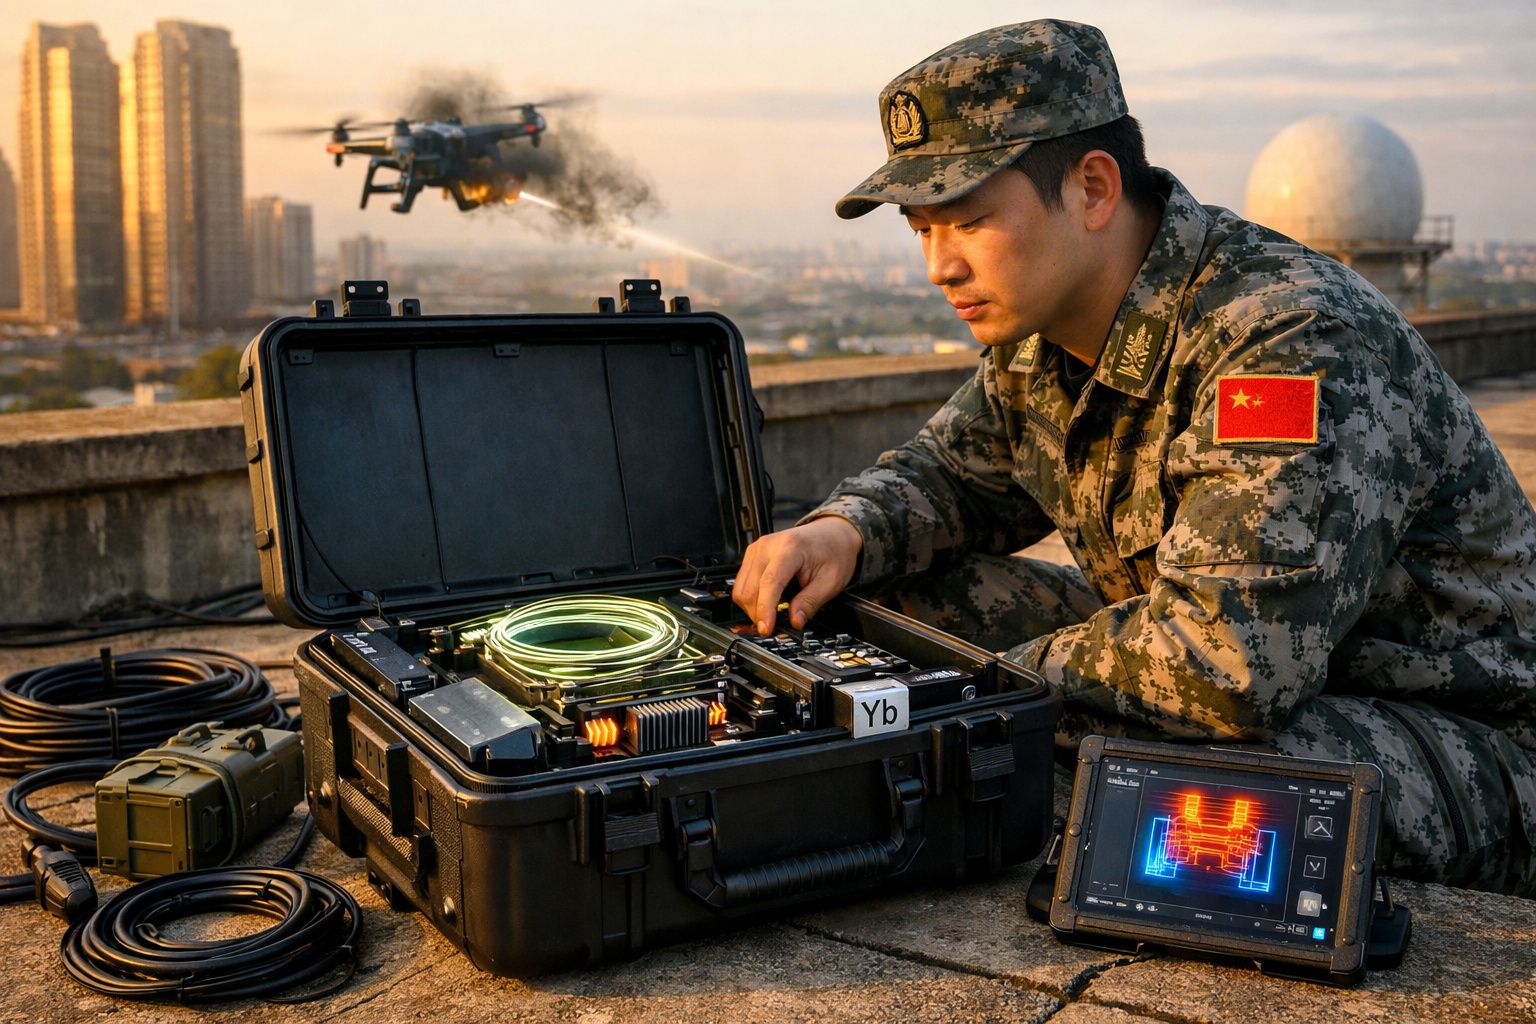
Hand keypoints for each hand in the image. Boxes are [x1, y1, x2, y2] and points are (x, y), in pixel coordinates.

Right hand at [732, 516, 863, 634]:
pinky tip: (769, 601)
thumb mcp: (831, 581)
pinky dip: (752, 598)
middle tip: (776, 627)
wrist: (831, 534)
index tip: (766, 628)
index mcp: (790, 548)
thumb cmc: (832, 552)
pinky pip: (742, 584)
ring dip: (753, 608)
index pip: (770, 582)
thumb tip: (795, 622)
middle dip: (759, 614)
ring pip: (741, 589)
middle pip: (750, 589)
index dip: (765, 608)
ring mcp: (756, 549)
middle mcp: (768, 546)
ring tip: (774, 612)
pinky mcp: (752, 555)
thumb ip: (810, 602)